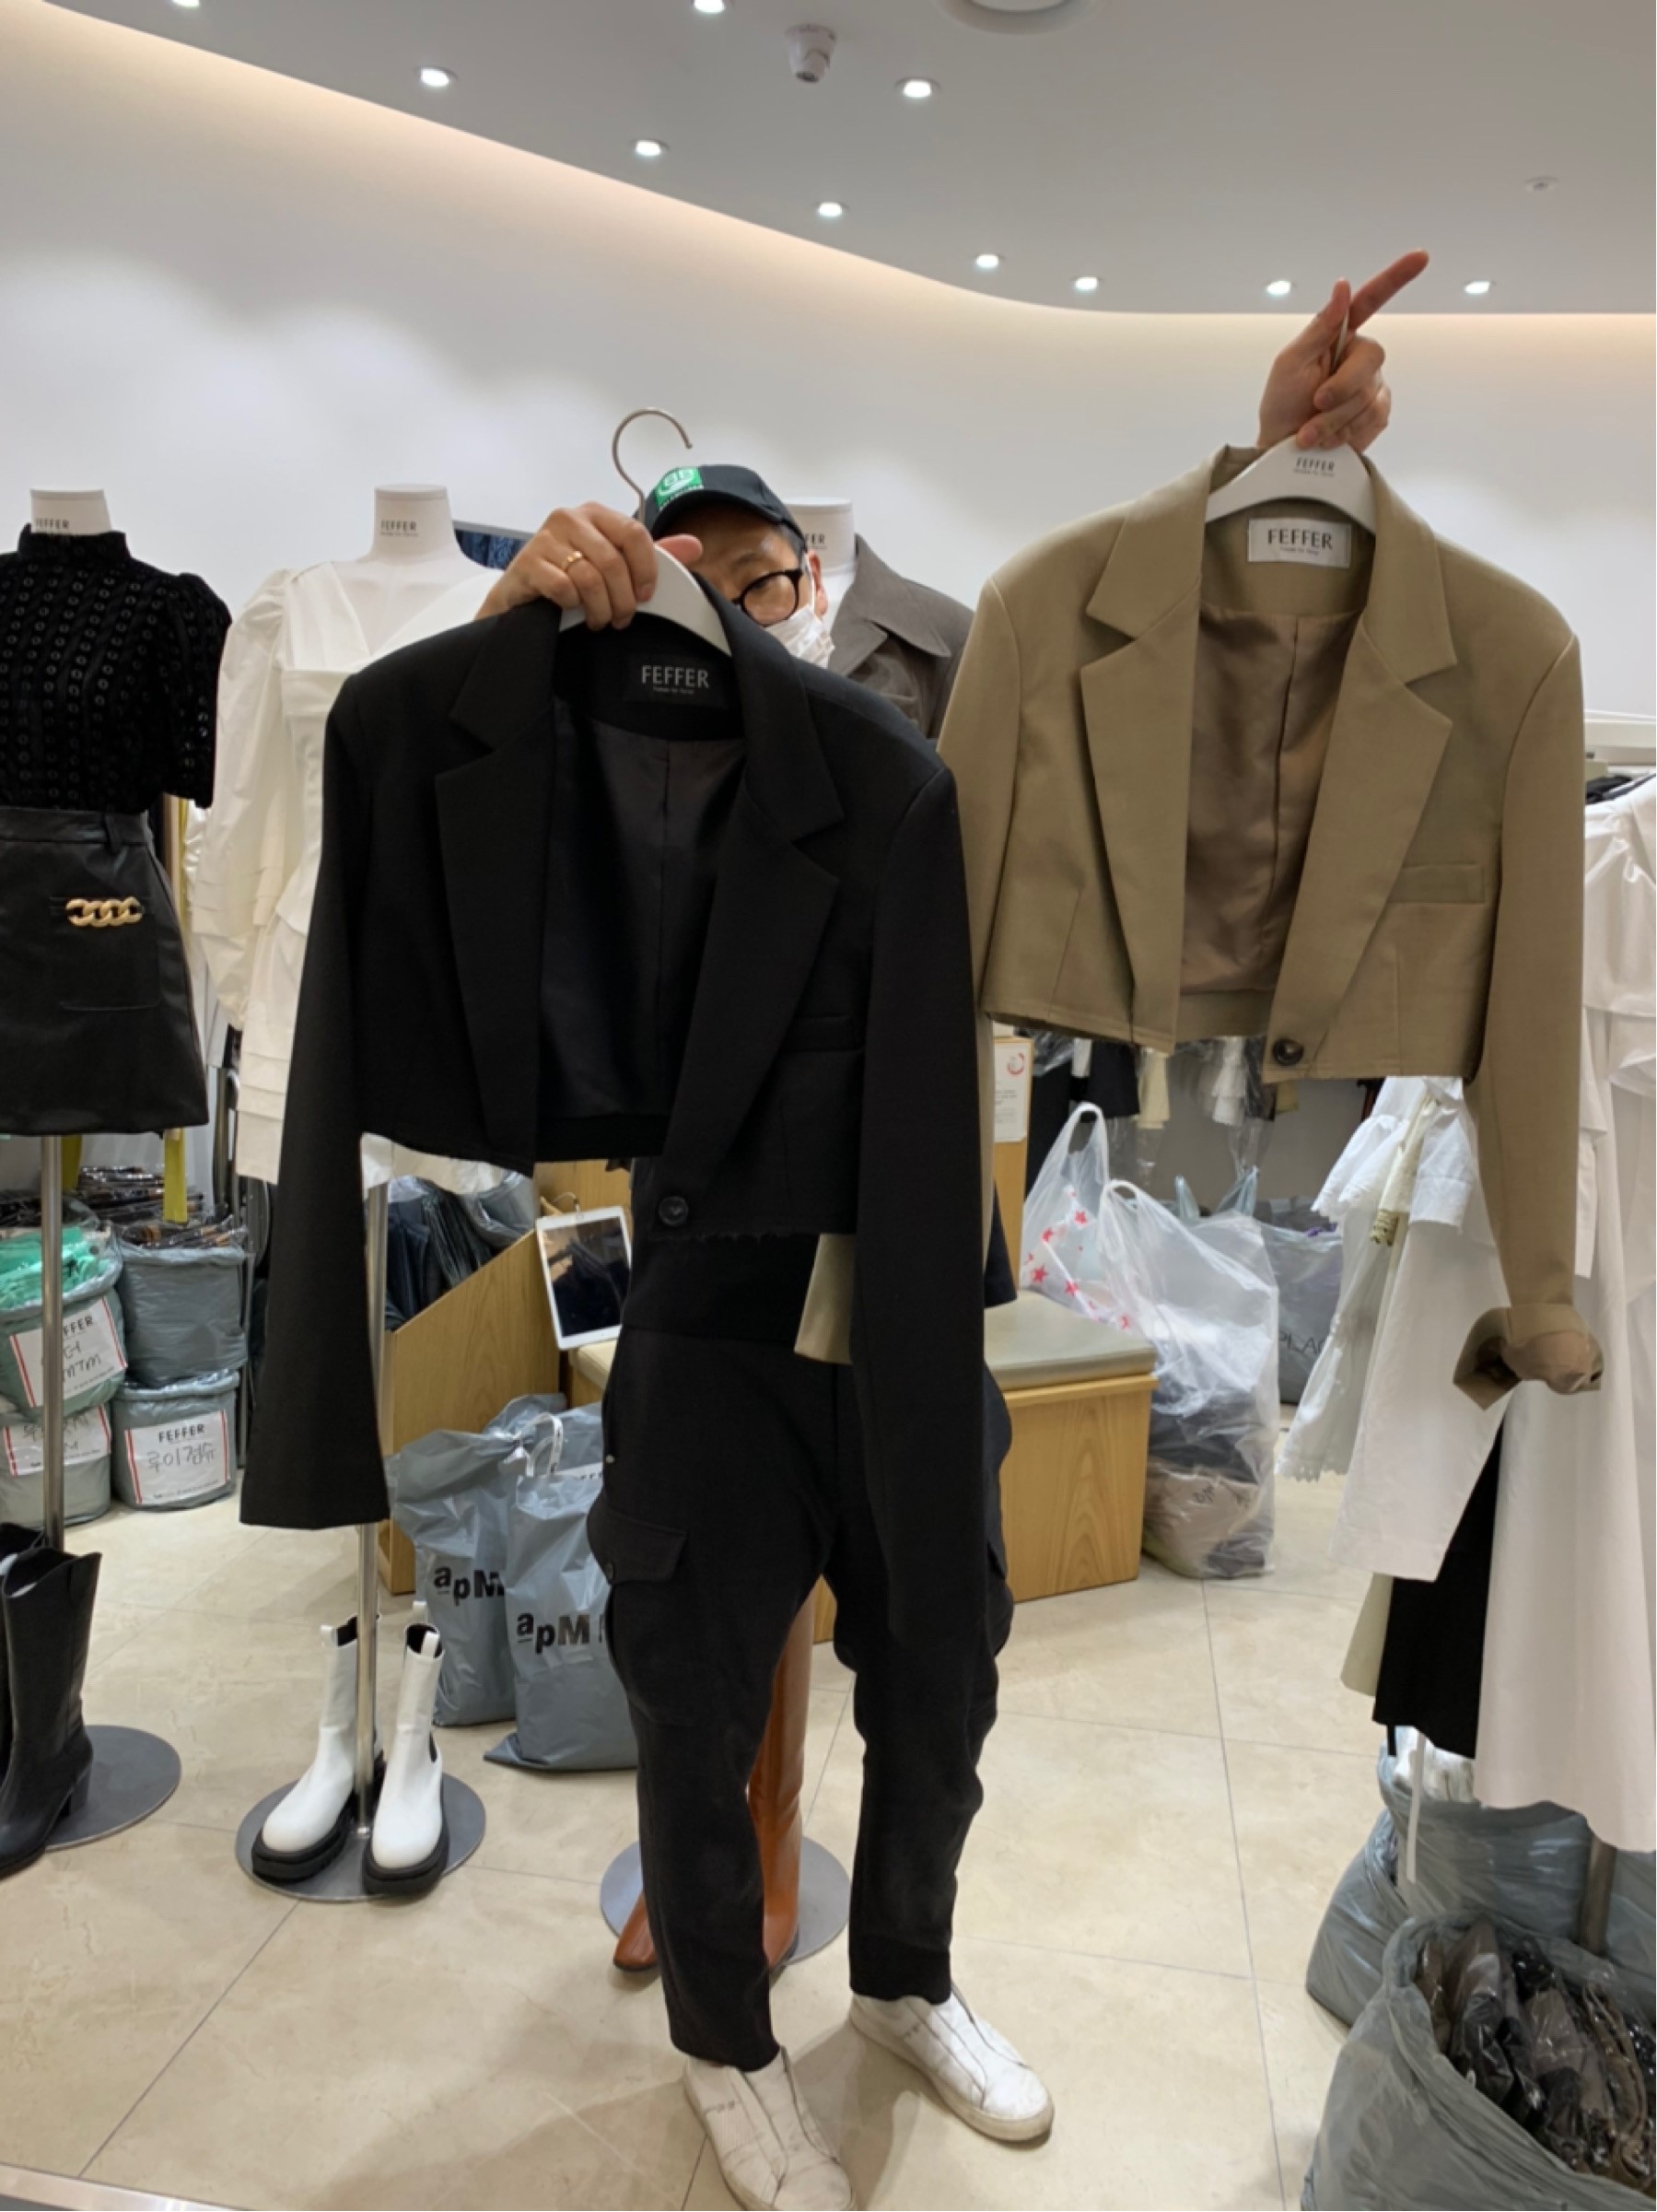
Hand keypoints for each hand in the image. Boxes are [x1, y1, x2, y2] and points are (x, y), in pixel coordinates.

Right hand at [475, 501, 701, 626]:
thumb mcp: (613, 563)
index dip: (646, 569)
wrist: (521, 595)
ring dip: (600, 608)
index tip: (646, 595)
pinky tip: (571, 610)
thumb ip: (652, 555)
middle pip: (613, 561)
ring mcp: (546, 538)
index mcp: (596, 514)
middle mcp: (570, 518)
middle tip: (622, 619)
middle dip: (623, 598)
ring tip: (600, 620)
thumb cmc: (569, 576)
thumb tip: (694, 546)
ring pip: (590, 577)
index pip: (634, 534)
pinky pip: (564, 587)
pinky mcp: (528, 562)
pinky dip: (573, 605)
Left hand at [1256, 252, 1428, 454]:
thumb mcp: (1290, 363)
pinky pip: (1373, 419)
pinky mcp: (1377, 415)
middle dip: (1339, 389)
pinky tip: (1328, 438)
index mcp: (1340, 336)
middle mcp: (1360, 358)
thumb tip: (1342, 288)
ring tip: (1310, 432)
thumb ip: (1319, 328)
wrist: (1283, 452)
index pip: (1371, 301)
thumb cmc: (1282, 405)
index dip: (1396, 278)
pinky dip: (1345, 432)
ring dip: (1334, 419)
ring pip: (1369, 396)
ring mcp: (1372, 386)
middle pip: (1371, 359)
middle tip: (1314, 404)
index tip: (1420, 257)